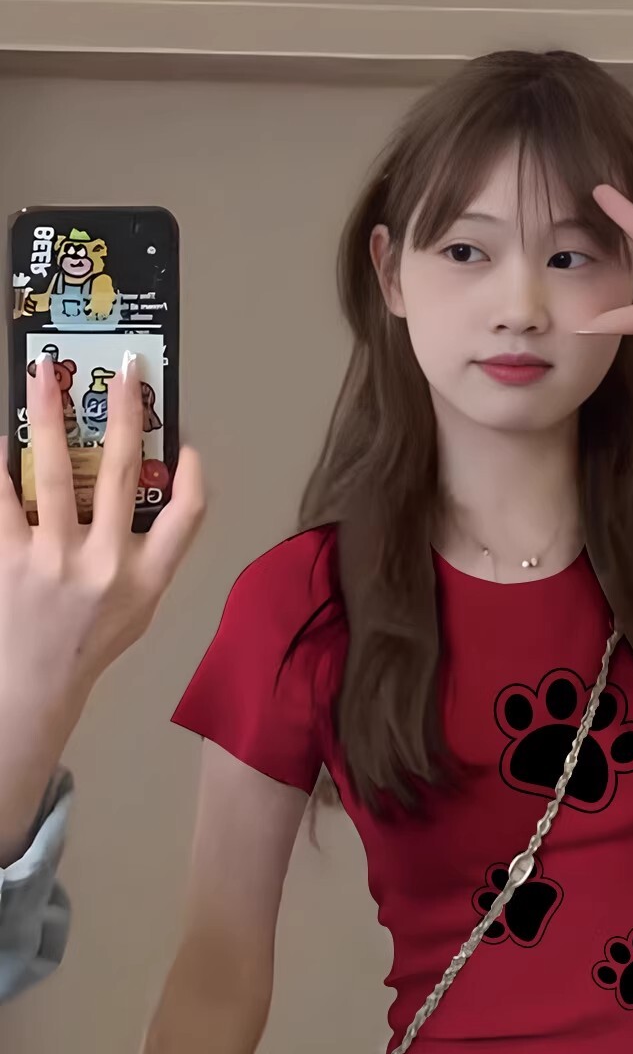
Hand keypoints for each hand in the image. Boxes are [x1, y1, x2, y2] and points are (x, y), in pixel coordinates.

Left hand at [0, 356, 204, 861]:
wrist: (35, 680)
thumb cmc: (91, 636)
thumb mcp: (140, 604)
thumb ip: (150, 550)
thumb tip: (152, 480)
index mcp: (147, 578)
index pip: (187, 518)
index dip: (192, 476)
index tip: (187, 440)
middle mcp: (105, 566)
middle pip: (118, 476)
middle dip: (122, 417)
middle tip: (122, 372)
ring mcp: (53, 561)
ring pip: (53, 472)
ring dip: (49, 416)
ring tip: (43, 374)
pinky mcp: (8, 558)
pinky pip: (3, 497)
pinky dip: (1, 461)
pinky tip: (2, 433)